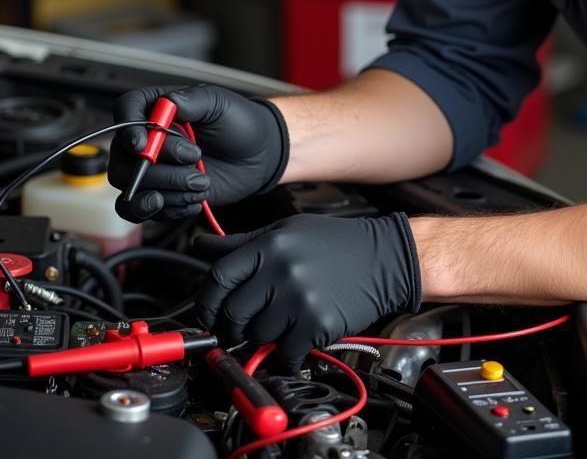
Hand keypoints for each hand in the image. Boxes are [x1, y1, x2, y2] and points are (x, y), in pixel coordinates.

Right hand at [109, 84, 288, 221]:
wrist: (260, 155)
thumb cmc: (240, 123)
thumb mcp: (219, 103)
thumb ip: (193, 100)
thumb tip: (167, 102)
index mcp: (159, 109)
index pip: (126, 111)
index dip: (127, 128)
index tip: (142, 144)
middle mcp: (150, 140)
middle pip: (123, 160)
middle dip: (159, 168)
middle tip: (195, 161)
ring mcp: (156, 170)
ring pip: (133, 190)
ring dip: (168, 191)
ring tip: (201, 183)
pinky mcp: (165, 195)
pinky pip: (149, 211)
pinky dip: (173, 208)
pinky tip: (196, 198)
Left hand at [191, 213, 420, 370]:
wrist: (384, 258)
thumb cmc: (335, 243)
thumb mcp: (285, 231)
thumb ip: (241, 243)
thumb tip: (201, 245)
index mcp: (269, 245)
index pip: (218, 278)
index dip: (207, 301)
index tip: (210, 314)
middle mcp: (281, 271)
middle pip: (233, 313)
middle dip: (233, 326)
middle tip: (243, 326)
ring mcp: (298, 300)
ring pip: (257, 336)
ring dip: (264, 338)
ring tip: (282, 323)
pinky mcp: (316, 325)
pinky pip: (283, 354)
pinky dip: (285, 354)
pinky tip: (297, 338)